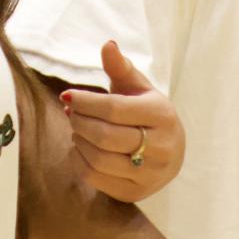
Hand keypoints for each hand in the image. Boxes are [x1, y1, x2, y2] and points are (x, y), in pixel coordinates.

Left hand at [59, 40, 184, 202]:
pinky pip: (96, 178)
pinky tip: (79, 147)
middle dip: (79, 121)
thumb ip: (121, 67)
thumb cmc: (147, 113)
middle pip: (104, 135)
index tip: (67, 95)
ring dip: (78, 140)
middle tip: (70, 111)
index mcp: (162, 115)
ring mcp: (149, 175)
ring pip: (98, 159)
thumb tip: (107, 45)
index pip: (114, 109)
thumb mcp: (139, 88)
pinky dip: (79, 160)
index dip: (86, 102)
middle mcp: (161, 148)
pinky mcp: (135, 193)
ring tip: (76, 128)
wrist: (171, 152)